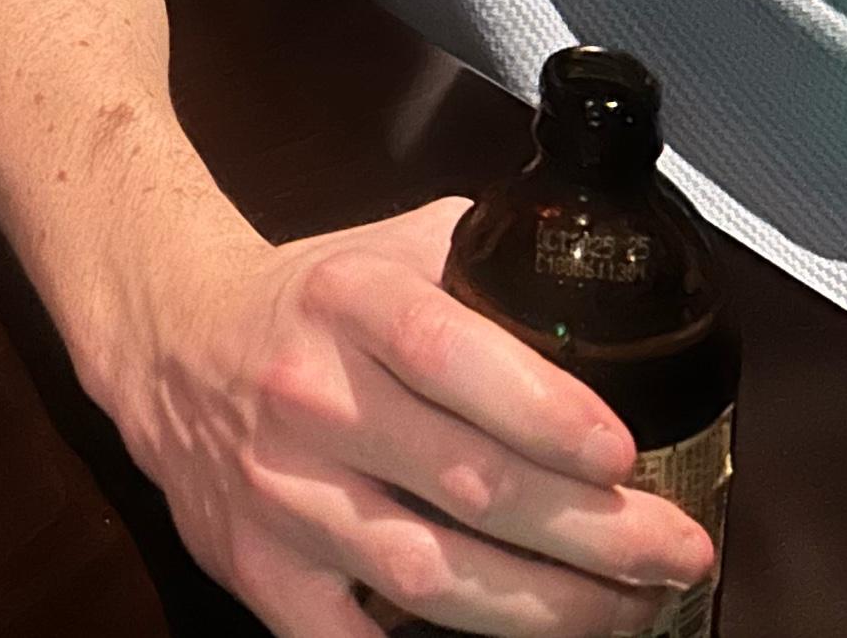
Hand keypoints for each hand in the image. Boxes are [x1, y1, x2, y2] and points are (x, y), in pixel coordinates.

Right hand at [100, 200, 714, 636]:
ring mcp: (283, 493)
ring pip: (426, 574)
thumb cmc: (307, 298)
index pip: (448, 353)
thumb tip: (603, 294)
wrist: (170, 336)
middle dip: (590, 531)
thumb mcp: (389, 246)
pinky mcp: (258, 570)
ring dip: (544, 607)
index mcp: (349, 300)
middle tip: (676, 552)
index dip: (542, 408)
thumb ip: (484, 264)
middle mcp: (311, 396)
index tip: (622, 453)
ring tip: (629, 612)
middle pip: (464, 481)